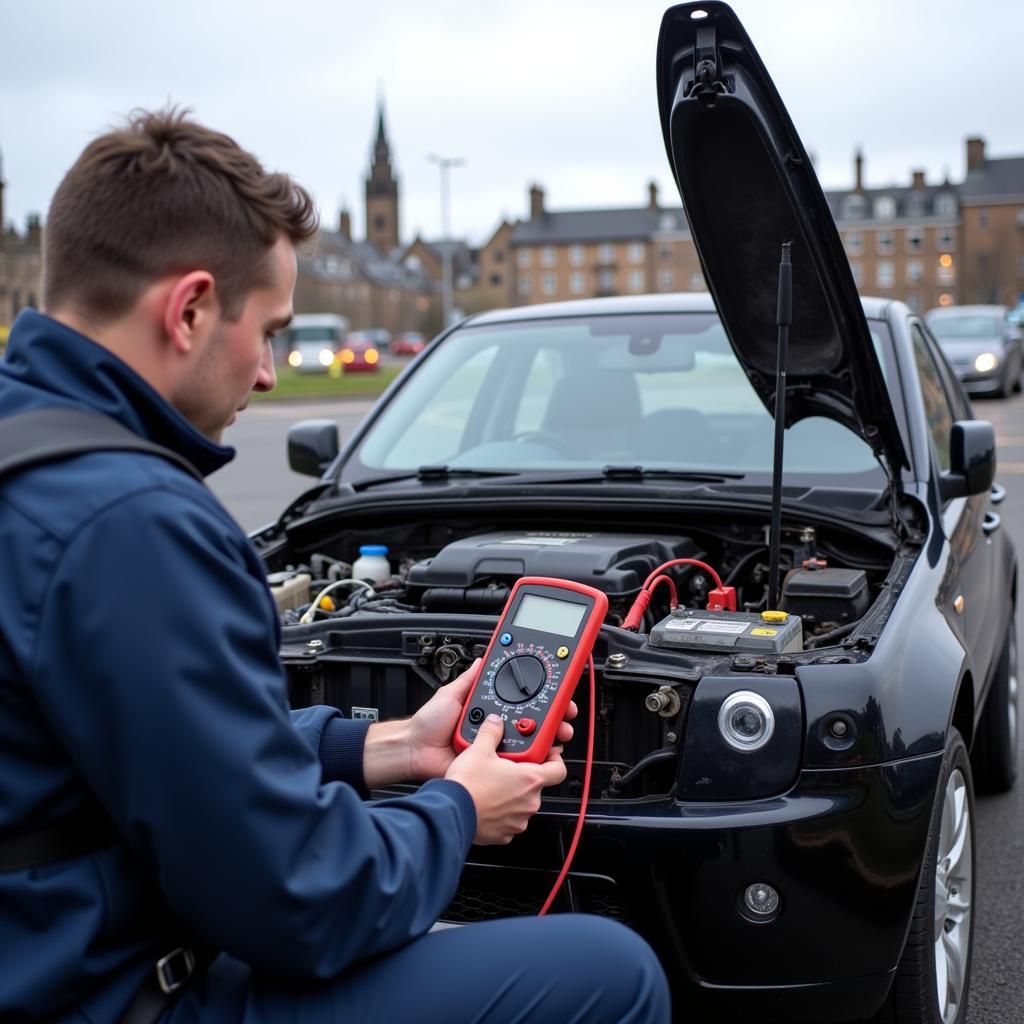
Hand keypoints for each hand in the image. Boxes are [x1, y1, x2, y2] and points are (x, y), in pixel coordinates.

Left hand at [406, 659, 576, 781]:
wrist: (414, 751)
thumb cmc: (428, 724)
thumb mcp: (451, 693)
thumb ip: (470, 679)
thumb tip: (483, 659)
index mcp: (488, 711)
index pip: (520, 701)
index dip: (539, 697)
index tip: (556, 692)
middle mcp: (495, 729)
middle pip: (531, 723)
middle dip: (553, 719)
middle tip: (565, 715)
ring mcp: (495, 748)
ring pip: (528, 744)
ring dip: (547, 739)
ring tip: (559, 734)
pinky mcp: (491, 766)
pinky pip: (514, 764)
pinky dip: (529, 760)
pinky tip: (541, 753)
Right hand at [445, 714, 567, 844]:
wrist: (451, 812)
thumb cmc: (468, 785)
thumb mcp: (479, 749)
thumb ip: (491, 732)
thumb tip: (495, 722)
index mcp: (530, 780)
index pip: (559, 770)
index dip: (554, 760)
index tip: (547, 755)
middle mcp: (529, 802)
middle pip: (536, 785)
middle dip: (523, 776)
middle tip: (506, 767)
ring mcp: (518, 820)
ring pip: (522, 803)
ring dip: (512, 794)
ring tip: (492, 785)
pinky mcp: (504, 834)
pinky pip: (509, 819)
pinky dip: (501, 811)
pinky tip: (486, 802)